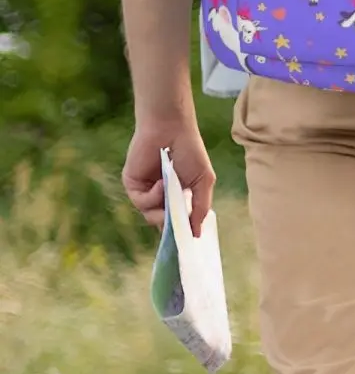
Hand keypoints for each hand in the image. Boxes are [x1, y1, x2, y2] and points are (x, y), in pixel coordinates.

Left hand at [122, 119, 214, 238]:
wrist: (171, 129)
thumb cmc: (191, 151)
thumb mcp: (203, 181)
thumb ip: (200, 208)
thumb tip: (197, 234)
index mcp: (178, 196)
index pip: (177, 221)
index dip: (180, 232)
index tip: (186, 243)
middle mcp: (160, 196)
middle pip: (163, 224)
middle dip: (171, 225)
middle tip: (178, 225)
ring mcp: (146, 192)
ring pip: (151, 216)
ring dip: (163, 208)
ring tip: (172, 191)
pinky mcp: (133, 186)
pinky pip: (141, 202)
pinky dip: (153, 196)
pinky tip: (162, 182)